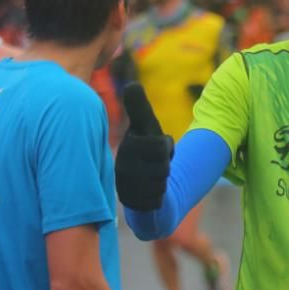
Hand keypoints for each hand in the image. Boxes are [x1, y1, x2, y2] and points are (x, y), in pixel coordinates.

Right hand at [115, 83, 172, 211]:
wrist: (139, 183)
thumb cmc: (144, 150)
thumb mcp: (145, 127)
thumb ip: (140, 108)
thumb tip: (132, 84)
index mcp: (126, 147)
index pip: (161, 147)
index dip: (166, 146)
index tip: (155, 146)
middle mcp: (122, 168)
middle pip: (164, 167)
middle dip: (165, 165)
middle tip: (154, 162)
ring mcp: (126, 188)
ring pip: (163, 184)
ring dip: (163, 180)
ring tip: (151, 175)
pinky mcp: (132, 205)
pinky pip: (159, 200)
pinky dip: (160, 196)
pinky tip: (150, 191)